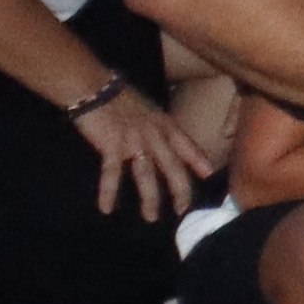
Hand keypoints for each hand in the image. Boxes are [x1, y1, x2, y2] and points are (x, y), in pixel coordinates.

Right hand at [71, 81, 220, 220]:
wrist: (94, 86)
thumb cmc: (120, 97)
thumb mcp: (149, 109)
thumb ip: (158, 127)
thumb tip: (166, 142)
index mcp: (164, 124)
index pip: (187, 145)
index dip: (199, 160)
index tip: (209, 175)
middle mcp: (154, 134)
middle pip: (172, 167)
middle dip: (180, 190)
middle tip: (183, 209)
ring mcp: (134, 141)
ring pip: (146, 175)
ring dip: (150, 199)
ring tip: (151, 217)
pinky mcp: (111, 146)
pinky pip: (112, 174)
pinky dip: (108, 192)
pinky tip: (106, 209)